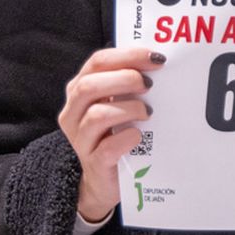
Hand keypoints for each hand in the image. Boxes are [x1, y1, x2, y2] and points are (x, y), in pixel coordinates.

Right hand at [58, 47, 162, 221]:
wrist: (105, 178)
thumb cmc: (116, 132)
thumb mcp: (119, 102)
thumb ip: (130, 83)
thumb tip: (160, 62)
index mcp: (80, 89)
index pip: (97, 62)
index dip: (128, 56)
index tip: (156, 58)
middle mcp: (73, 112)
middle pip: (90, 85)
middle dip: (124, 79)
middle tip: (149, 85)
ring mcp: (80, 139)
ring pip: (97, 115)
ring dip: (129, 109)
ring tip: (148, 112)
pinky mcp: (93, 163)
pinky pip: (107, 148)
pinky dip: (127, 138)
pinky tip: (139, 136)